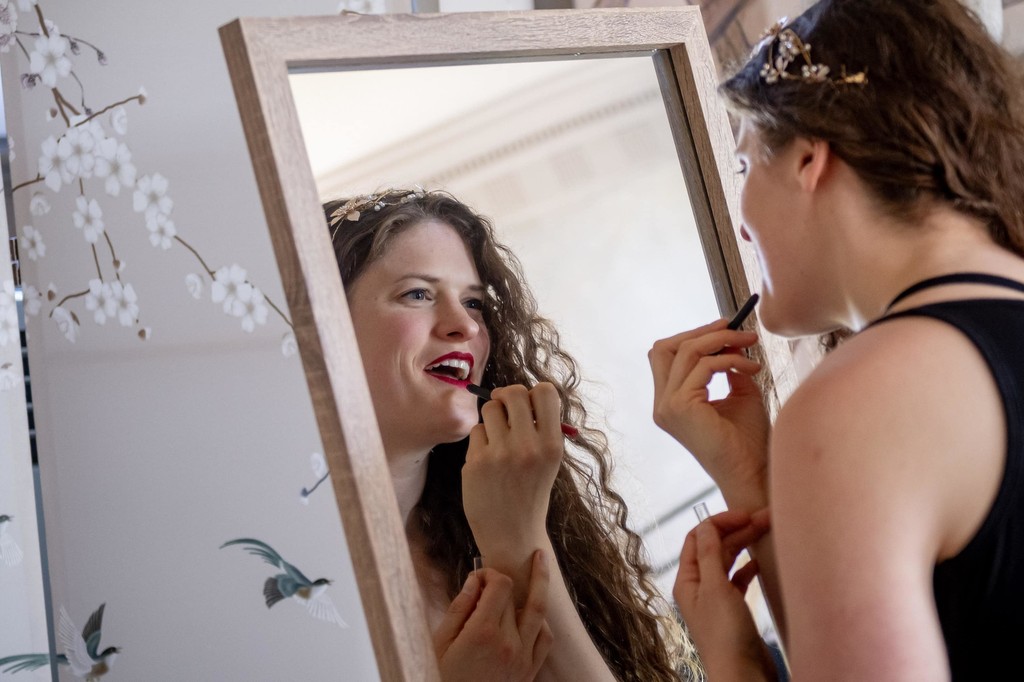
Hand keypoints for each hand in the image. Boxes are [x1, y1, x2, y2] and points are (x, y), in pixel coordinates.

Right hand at [435, 551, 552, 681]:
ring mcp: (523, 659)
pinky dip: (541, 620)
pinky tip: (533, 612)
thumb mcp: (440, 643)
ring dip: (538, 587)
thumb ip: (460, 608)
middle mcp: (508, 643)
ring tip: (538, 564)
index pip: (500, 585)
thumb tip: (475, 580)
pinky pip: (545, 639)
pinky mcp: (530, 672)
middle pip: (515, 596)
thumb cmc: (443, 678)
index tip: (479, 576)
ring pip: (539, 612)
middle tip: (491, 577)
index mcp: (483, 633)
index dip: (490, 573)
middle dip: (502, 581)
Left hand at [463, 383, 563, 572]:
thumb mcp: (548, 461)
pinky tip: (487, 460)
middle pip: (513, 393)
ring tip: (497, 439)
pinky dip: (480, 440)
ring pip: (490, 408)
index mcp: (552, 444)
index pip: (546, 392)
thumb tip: (523, 394)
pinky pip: (476, 431)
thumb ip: (540, 428)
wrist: (512, 533)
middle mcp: (528, 446)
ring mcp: (500, 453)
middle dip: (507, 396)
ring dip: (492, 418)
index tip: (527, 404)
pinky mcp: (476, 462)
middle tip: (504, 408)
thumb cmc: (531, 492)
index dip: (534, 392)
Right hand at [648, 319, 769, 506]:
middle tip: (736, 328)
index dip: (694, 336)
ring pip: (685, 351)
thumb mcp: (739, 394)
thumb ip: (729, 368)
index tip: (727, 329)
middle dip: (702, 332)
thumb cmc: (748, 441)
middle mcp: (662, 404)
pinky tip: (752, 369)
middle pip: (665, 347)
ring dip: (721, 341)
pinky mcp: (680, 407)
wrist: (752, 474)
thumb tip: (731, 340)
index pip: (667, 355)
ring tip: (750, 346)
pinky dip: (730, 360)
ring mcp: (667, 406)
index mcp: (670, 402)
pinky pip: (703, 366)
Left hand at [675, 509, 775, 680]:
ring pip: (730, 561)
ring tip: (768, 530)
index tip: (744, 514)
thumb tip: (705, 525)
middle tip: (765, 517)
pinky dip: (750, 567)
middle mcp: (699, 587)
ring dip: (746, 544)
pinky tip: (762, 561)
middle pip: (716, 547)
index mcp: (687, 580)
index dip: (719, 522)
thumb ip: (710, 555)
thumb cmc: (725, 636)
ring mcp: (717, 599)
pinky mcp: (735, 611)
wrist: (742, 675)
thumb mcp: (715, 588)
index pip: (698, 538)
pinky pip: (740, 580)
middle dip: (738, 529)